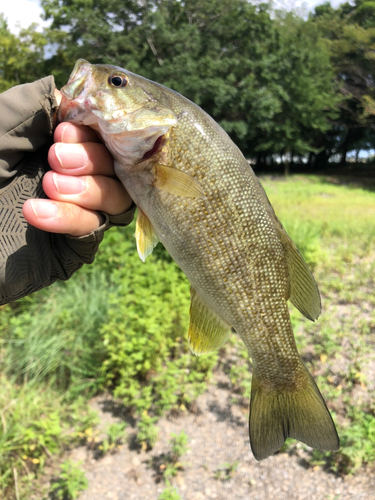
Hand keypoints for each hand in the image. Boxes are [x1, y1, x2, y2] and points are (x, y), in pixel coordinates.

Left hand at [23, 94, 131, 236]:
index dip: (95, 131)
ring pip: (116, 199)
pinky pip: (92, 229)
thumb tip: (66, 92)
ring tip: (50, 184)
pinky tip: (34, 211)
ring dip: (88, 189)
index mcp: (59, 147)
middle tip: (56, 158)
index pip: (103, 135)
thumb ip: (30, 107)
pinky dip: (69, 217)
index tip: (64, 131)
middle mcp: (76, 177)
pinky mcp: (74, 245)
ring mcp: (78, 212)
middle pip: (117, 166)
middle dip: (92, 158)